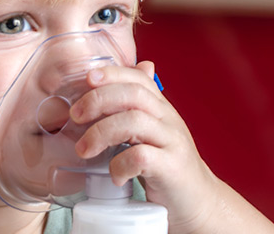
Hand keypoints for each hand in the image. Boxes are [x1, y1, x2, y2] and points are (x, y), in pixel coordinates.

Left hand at [69, 61, 273, 233]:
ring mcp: (173, 143)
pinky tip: (114, 176)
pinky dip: (120, 165)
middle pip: (133, 94)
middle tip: (75, 117)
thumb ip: (139, 109)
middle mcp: (169, 121)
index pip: (138, 79)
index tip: (87, 78)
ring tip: (84, 150)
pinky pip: (141, 157)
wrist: (199, 203)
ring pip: (135, 122)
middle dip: (98, 100)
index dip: (112, 74)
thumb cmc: (167, 168)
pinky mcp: (172, 168)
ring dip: (101, 133)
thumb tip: (139, 70)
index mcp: (161, 110)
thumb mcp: (153, 134)